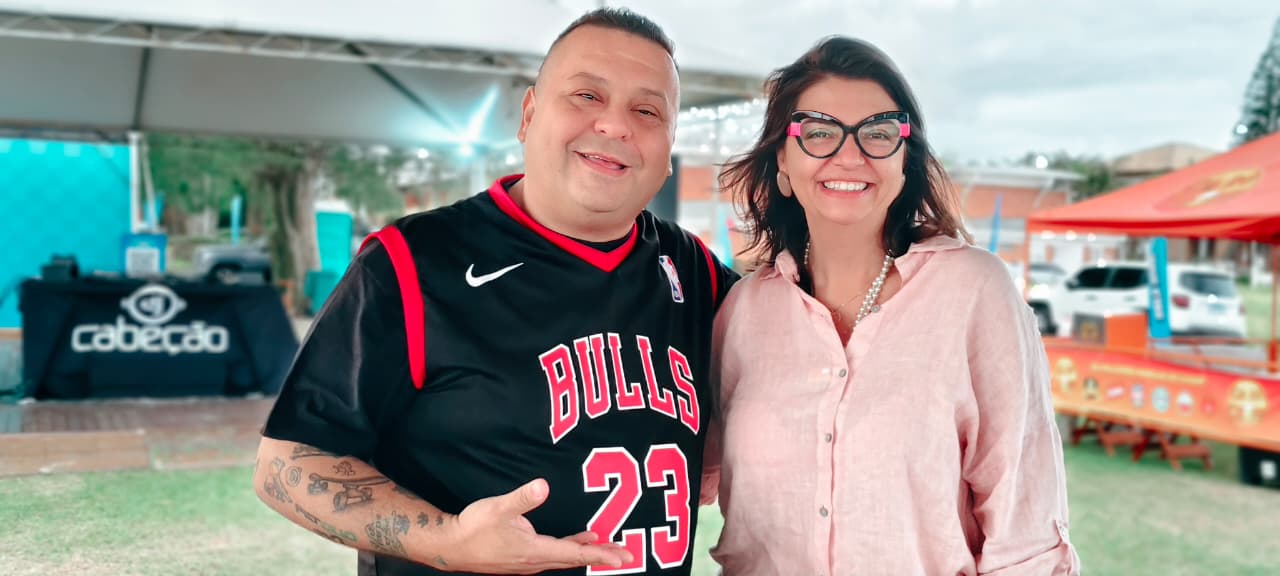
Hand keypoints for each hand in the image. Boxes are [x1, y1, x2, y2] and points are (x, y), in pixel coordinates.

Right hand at [440, 478, 632, 573]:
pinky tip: (583, 540)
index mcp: (534, 551)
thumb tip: (542, 486)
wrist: (451, 547)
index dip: (600, 554)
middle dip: (603, 557)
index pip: (574, 553)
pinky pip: (557, 554)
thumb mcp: (497, 508)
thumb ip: (521, 498)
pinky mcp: (525, 558)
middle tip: (628, 555)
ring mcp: (530, 562)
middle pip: (576, 559)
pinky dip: (573, 548)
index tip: (621, 557)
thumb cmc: (473, 527)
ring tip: (612, 549)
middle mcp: (535, 561)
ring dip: (590, 553)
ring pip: (568, 558)